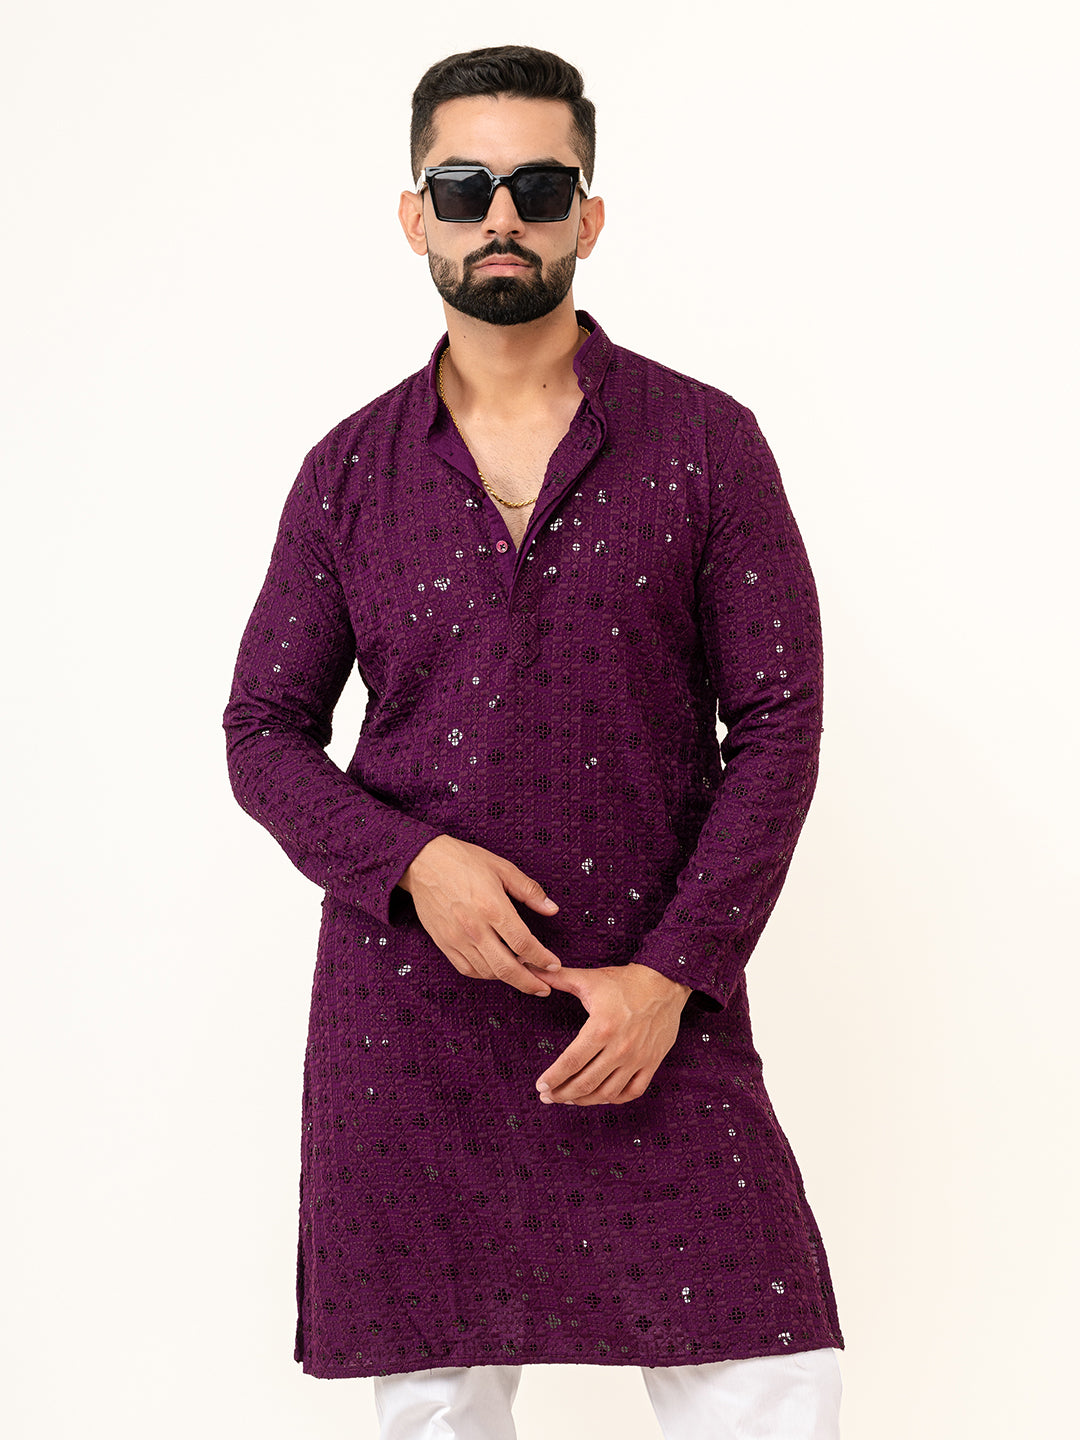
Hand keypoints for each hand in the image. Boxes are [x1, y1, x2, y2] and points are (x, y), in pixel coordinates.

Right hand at [399, 834, 562, 996]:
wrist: (423, 862)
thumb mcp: (502, 868)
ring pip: (487, 972)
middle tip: (544, 988)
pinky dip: (485, 975)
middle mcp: (474, 928)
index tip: (553, 964)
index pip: (523, 943)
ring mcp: (457, 938)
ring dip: (508, 979)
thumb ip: (529, 891)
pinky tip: (496, 970)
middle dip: (529, 982)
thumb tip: (552, 909)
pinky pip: (467, 969)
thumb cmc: (463, 861)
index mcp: (492, 907)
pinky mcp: (443, 943)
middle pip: (507, 967)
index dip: (542, 958)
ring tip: (523, 975)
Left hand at [534, 963, 691, 1105]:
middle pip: (586, 1082)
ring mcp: (638, 1058)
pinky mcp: (652, 1063)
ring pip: (607, 1093)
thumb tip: (530, 967)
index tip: (540, 1086)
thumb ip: (559, 978)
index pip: (571, 1062)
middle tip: (548, 1097)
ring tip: (569, 1099)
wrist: (665, 982)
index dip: (553, 1078)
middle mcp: (620, 1048)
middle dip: (562, 1094)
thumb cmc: (625, 982)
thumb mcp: (590, 979)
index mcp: (601, 1027)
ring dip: (585, 1100)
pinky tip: (600, 1097)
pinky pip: (632, 1091)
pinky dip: (614, 1099)